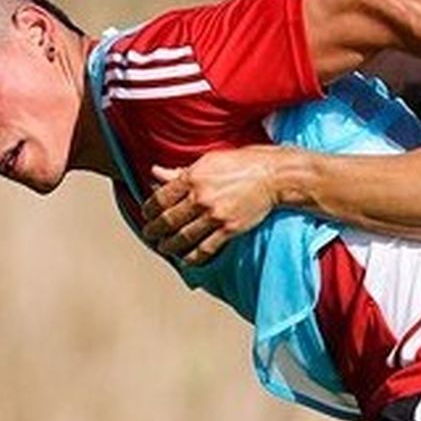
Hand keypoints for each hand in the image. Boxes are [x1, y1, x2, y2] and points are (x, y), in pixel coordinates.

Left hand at [140, 151, 280, 263]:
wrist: (273, 176)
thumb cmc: (241, 164)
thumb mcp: (208, 161)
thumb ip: (180, 171)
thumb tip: (155, 172)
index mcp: (192, 178)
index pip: (161, 198)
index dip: (149, 209)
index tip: (146, 214)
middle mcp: (201, 198)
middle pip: (168, 220)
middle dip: (154, 230)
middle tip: (149, 234)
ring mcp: (215, 216)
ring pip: (183, 237)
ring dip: (169, 246)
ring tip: (163, 248)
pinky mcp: (229, 229)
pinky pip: (205, 249)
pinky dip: (192, 257)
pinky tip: (185, 259)